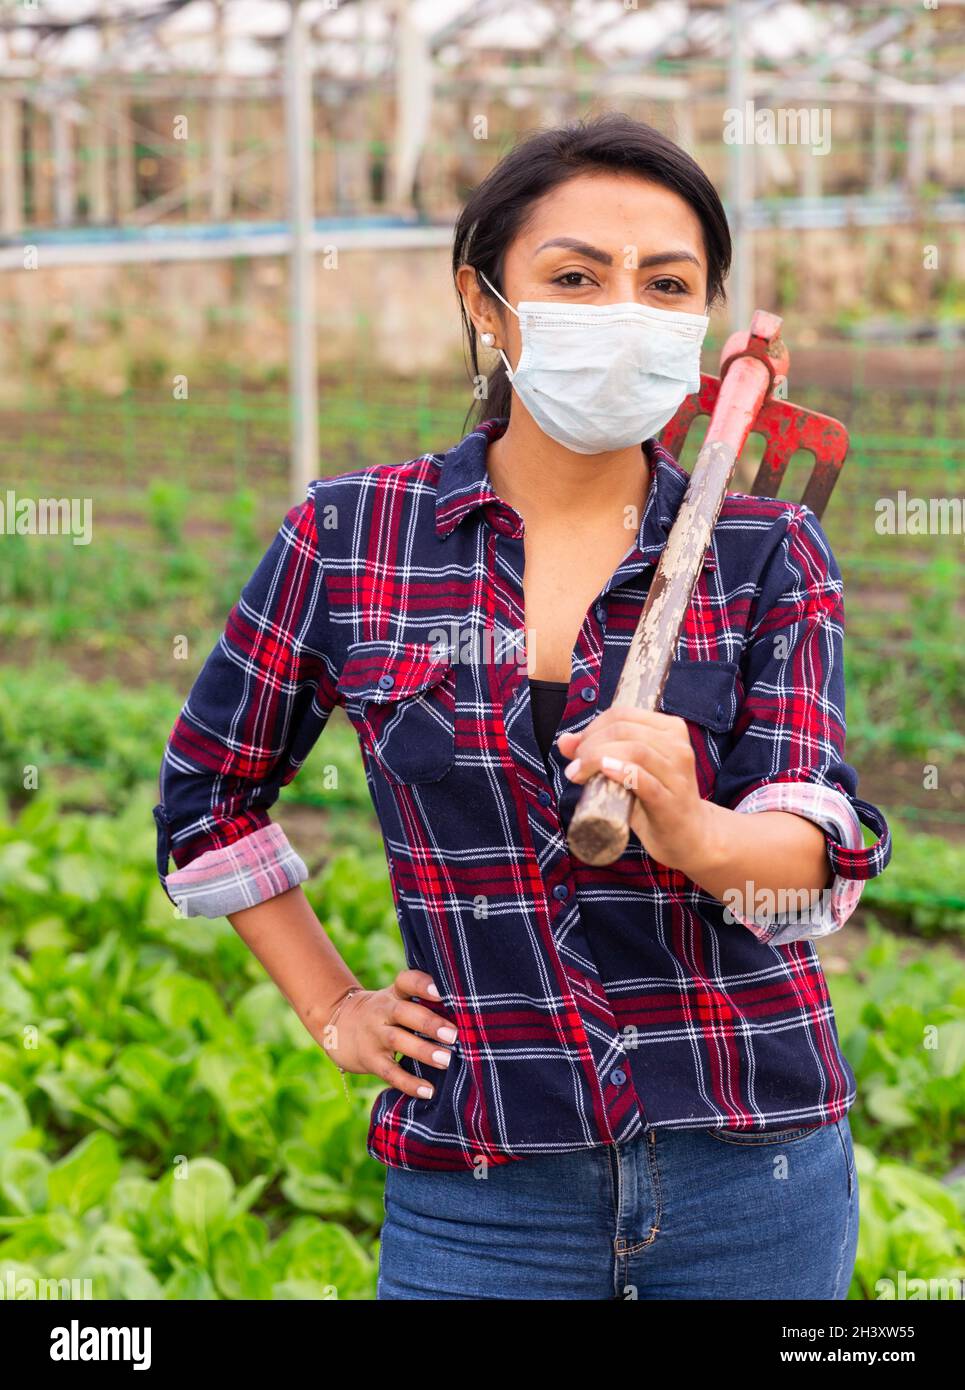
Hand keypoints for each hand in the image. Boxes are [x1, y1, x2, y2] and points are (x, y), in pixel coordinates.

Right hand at [319, 969, 456, 1100]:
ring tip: (447, 1060)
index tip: (441, 990)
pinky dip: (409, 1083)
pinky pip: (390, 1073)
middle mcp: (383, 1011)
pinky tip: (429, 1090)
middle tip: (454, 1034)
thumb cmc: (384, 1013)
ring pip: (398, 1041)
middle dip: (429, 1023)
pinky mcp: (370, 1060)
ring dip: (423, 1051)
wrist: (337, 1026)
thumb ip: (423, 1002)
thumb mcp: (396, 999)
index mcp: (394, 993)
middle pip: (404, 1012)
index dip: (422, 984)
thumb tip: (468, 1014)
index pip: (406, 981)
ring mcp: (374, 1036)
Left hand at [557, 706, 717, 875]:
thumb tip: (565, 740)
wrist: (689, 836)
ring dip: (598, 757)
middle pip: (625, 730)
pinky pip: (645, 780)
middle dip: (591, 744)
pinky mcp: (671, 802)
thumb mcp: (628, 770)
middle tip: (576, 766)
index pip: (623, 714)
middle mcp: (678, 746)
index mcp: (670, 730)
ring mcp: (677, 775)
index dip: (593, 727)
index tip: (578, 749)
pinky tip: (604, 771)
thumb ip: (598, 752)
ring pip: (635, 750)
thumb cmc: (655, 799)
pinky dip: (622, 771)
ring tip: (579, 774)